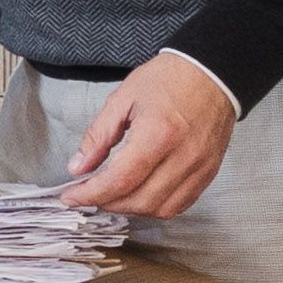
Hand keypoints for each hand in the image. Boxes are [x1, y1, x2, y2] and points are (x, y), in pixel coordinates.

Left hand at [58, 52, 239, 217]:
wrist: (211, 73)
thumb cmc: (168, 79)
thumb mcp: (123, 98)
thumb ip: (98, 135)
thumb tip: (79, 167)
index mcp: (158, 133)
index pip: (120, 180)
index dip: (92, 194)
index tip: (72, 197)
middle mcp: (182, 156)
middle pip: (140, 200)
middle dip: (107, 203)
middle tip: (88, 194)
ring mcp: (200, 167)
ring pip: (160, 209)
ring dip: (131, 208)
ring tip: (112, 195)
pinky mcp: (209, 173)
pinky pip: (181, 204)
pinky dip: (156, 207)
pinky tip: (140, 195)